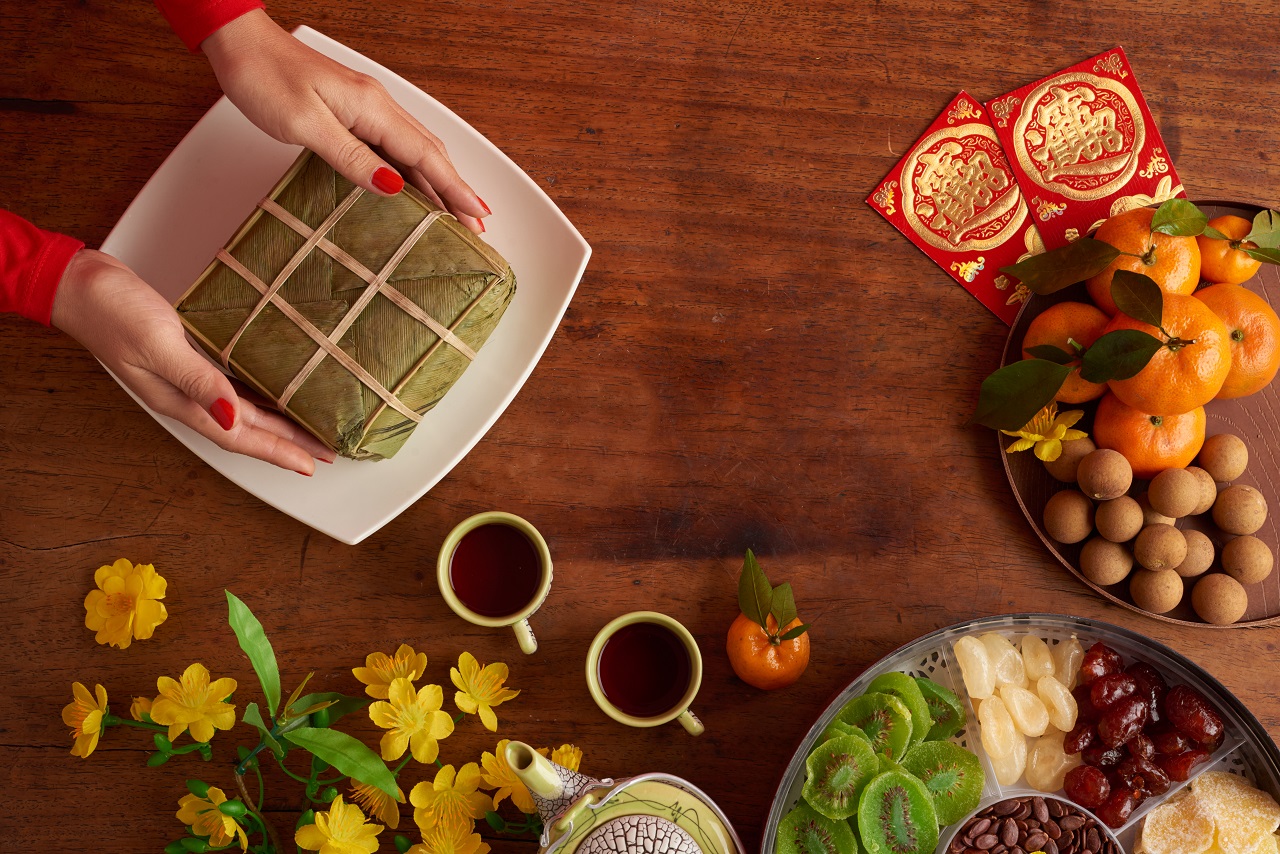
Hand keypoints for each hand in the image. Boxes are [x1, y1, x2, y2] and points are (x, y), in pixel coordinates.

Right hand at [51, 249, 336, 473]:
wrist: (78, 283)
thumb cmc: (112, 311)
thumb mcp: (159, 345)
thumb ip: (197, 381)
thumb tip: (233, 417)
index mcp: (180, 400)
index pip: (238, 436)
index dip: (276, 452)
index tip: (309, 465)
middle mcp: (187, 395)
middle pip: (247, 428)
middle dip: (286, 443)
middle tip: (325, 452)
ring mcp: (186, 377)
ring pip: (242, 409)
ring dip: (276, 423)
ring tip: (308, 430)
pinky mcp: (188, 355)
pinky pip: (232, 384)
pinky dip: (257, 394)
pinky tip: (273, 392)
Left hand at [202, 9, 490, 232]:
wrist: (241, 45)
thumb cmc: (265, 78)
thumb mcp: (306, 124)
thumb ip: (352, 157)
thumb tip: (393, 187)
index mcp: (372, 107)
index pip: (425, 155)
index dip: (454, 187)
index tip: (476, 213)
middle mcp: (377, 105)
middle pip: (431, 153)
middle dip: (457, 189)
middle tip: (476, 224)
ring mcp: (367, 107)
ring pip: (417, 150)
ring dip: (440, 181)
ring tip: (456, 212)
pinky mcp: (354, 111)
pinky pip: (396, 145)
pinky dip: (415, 170)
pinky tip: (416, 187)